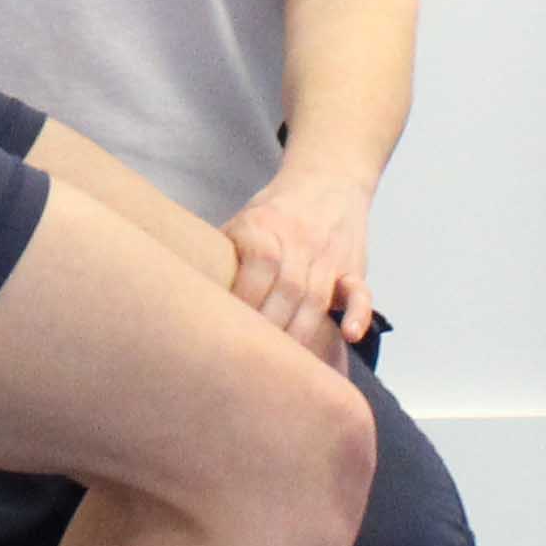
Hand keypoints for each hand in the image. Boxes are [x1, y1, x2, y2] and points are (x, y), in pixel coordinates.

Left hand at [221, 164, 377, 356]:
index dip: (246, 299)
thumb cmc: (273, 212)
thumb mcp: (240, 220)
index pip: (260, 264)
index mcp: (264, 225)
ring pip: (316, 298)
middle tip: (252, 360)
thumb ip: (221, 255)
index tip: (229, 329)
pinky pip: (360, 292)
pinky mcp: (353, 268)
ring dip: (300, 334)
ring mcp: (329, 254)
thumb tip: (184, 299)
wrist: (328, 179)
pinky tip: (348, 336)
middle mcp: (300, 239)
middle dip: (270, 327)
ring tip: (282, 367)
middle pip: (289, 288)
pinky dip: (358, 314)